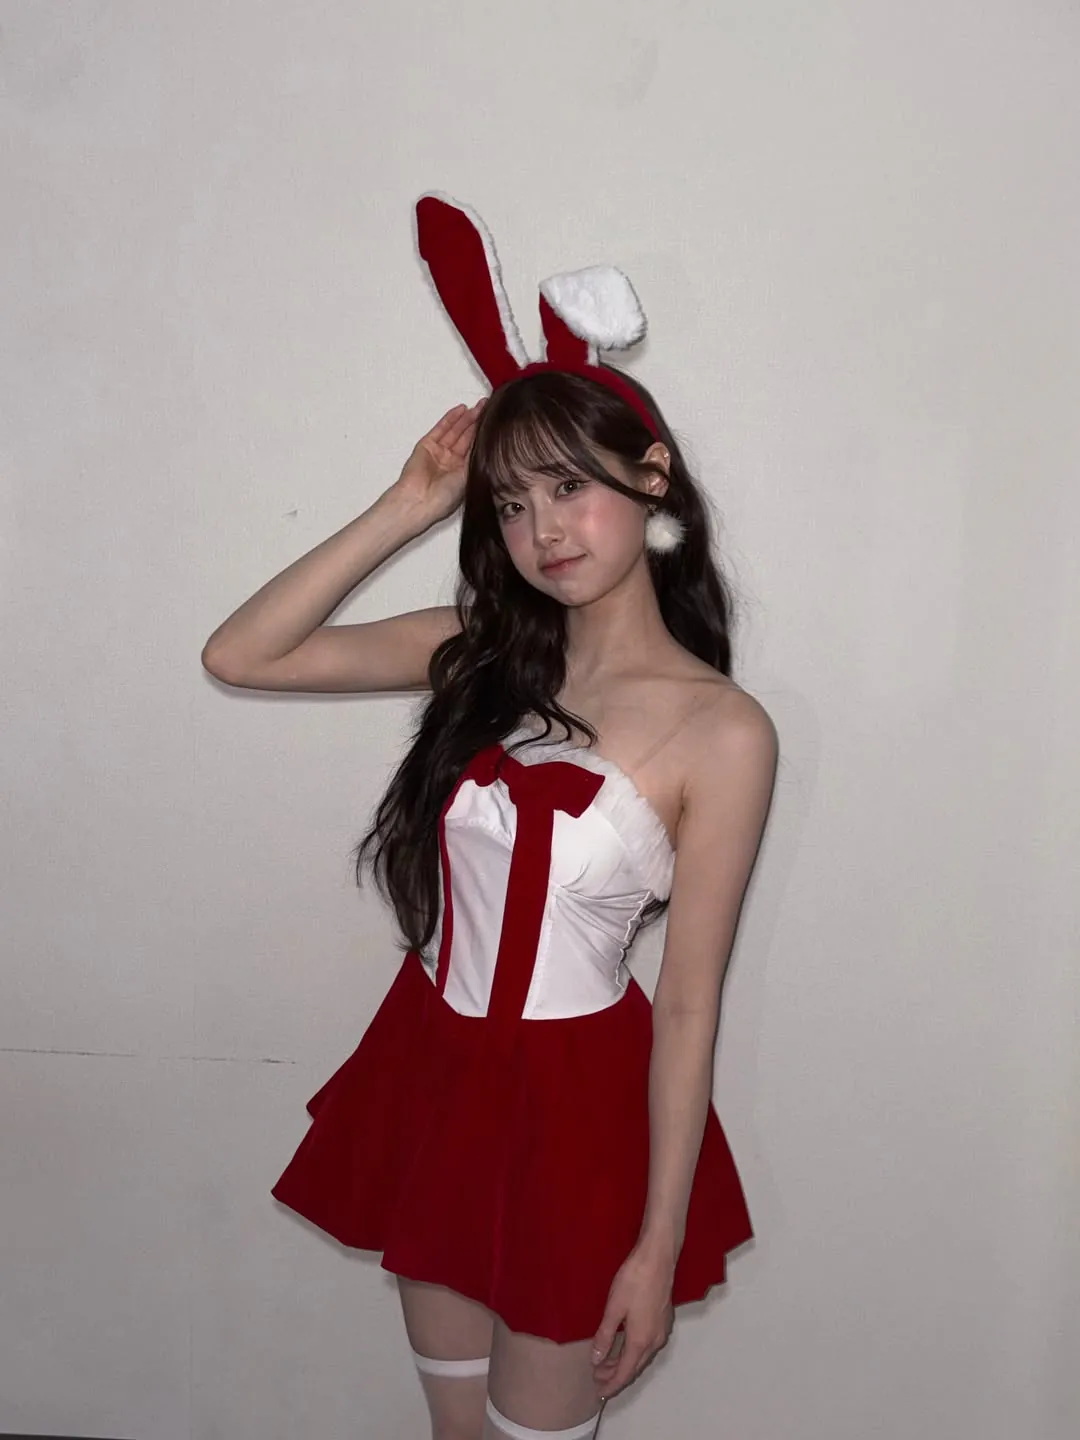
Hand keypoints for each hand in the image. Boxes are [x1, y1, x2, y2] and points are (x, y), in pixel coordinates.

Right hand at [390, 400, 484, 524]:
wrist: (420, 499)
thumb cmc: (443, 497)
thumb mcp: (468, 477)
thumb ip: (476, 459)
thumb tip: (489, 446)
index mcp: (462, 473)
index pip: (475, 448)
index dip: (484, 435)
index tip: (494, 423)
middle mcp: (451, 462)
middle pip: (466, 437)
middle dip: (476, 422)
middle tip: (487, 408)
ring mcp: (438, 453)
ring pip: (455, 431)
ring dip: (466, 418)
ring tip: (479, 406)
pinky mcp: (426, 446)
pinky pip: (441, 429)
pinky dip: (450, 419)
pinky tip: (461, 410)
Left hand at [591, 1244, 674, 1400]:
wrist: (658, 1258)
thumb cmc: (633, 1281)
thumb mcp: (613, 1308)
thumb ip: (605, 1336)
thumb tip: (596, 1359)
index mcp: (641, 1341)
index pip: (625, 1372)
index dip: (611, 1384)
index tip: (599, 1392)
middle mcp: (654, 1341)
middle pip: (635, 1366)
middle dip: (616, 1374)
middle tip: (597, 1376)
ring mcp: (661, 1330)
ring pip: (642, 1356)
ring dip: (625, 1362)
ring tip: (606, 1362)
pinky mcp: (663, 1319)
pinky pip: (647, 1345)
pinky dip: (633, 1351)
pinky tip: (623, 1344)